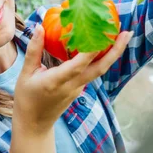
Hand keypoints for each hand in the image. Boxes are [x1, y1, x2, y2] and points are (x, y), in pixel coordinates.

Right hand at [13, 24, 132, 134]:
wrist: (34, 125)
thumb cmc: (26, 99)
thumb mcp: (25, 74)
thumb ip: (34, 50)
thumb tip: (39, 27)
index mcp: (57, 81)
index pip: (79, 65)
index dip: (91, 49)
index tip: (102, 32)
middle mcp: (73, 85)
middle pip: (100, 68)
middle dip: (116, 50)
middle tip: (127, 32)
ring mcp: (78, 88)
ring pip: (99, 70)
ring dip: (111, 53)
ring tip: (119, 33)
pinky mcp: (79, 89)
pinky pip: (91, 71)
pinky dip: (98, 58)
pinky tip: (98, 45)